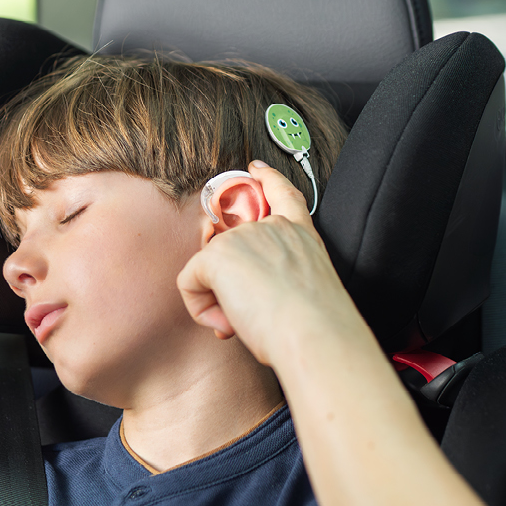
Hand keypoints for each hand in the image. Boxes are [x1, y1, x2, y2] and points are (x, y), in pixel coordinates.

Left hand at [177, 161, 364, 365]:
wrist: (314, 336)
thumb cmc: (316, 328)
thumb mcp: (305, 289)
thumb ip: (275, 278)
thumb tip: (241, 298)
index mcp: (300, 234)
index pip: (282, 194)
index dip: (267, 179)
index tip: (256, 169)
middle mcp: (271, 227)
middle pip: (229, 249)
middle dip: (230, 285)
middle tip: (249, 316)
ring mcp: (243, 236)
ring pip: (207, 270)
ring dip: (218, 302)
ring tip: (245, 323)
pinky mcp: (218, 255)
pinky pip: (189, 283)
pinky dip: (201, 309)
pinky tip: (228, 323)